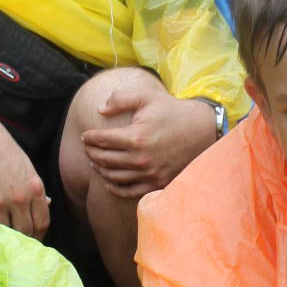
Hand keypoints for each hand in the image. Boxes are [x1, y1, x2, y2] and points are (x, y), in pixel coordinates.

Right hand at [0, 102, 46, 235]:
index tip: (35, 238)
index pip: (42, 222)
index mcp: (34, 187)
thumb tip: (47, 204)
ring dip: (4, 234)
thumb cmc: (0, 148)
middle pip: (26, 231)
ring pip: (5, 232)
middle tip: (18, 242)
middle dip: (24, 238)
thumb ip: (34, 188)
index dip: (39, 235)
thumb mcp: (24, 165)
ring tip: (0, 233)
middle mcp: (18, 198)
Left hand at [80, 80, 216, 195]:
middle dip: (91, 153)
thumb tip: (100, 110)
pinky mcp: (158, 182)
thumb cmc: (171, 110)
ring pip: (114, 176)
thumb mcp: (146, 96)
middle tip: (88, 148)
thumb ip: (120, 99)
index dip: (90, 138)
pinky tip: (108, 181)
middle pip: (105, 159)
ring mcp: (150, 173)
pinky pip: (130, 190)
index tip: (85, 136)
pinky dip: (115, 188)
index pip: (102, 140)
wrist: (201, 129)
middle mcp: (141, 158)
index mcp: (136, 137)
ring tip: (94, 162)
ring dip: (100, 169)